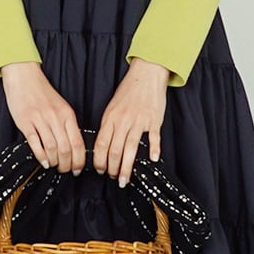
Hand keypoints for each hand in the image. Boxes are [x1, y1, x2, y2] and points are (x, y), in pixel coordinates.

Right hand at [0, 62, 86, 172]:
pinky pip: (35, 143)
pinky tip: (43, 161)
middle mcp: (55, 117)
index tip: (78, 168)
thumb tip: (73, 146)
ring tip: (54, 166)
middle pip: (66, 149)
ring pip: (52, 148)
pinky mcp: (26, 122)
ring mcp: (40, 120)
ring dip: (54, 162)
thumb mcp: (61, 106)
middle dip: (67, 165)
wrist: (24, 77)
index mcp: (67, 114)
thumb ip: (67, 124)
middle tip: (65, 170)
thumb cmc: (42, 92)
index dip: (79, 160)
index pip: (78, 143)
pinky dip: (41, 156)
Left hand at [94, 56, 169, 185]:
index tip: (99, 170)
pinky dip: (153, 149)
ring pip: (131, 148)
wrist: (146, 74)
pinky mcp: (154, 120)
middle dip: (112, 168)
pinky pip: (153, 138)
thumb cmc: (129, 91)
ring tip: (125, 179)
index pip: (101, 143)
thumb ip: (108, 125)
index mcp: (110, 117)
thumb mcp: (112, 106)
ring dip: (127, 167)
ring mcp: (139, 121)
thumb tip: (103, 145)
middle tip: (113, 178)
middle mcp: (123, 120)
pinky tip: (152, 160)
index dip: (99, 160)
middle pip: (115, 150)